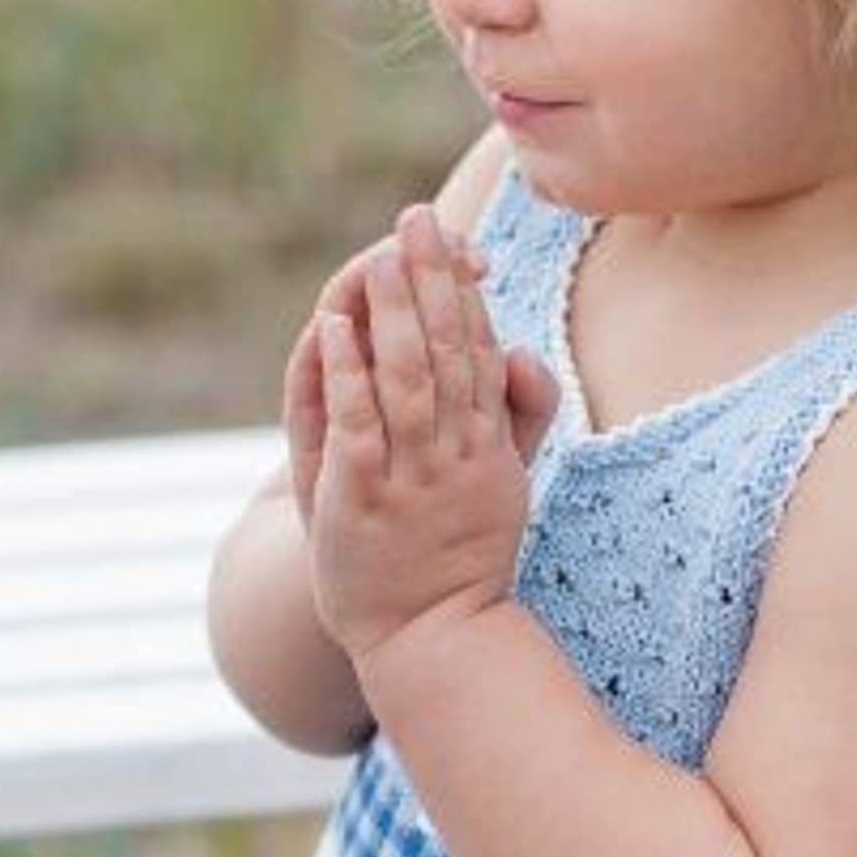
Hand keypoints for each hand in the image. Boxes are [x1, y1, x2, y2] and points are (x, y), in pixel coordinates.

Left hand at [305, 207, 557, 672]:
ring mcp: (411, 475)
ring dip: (393, 311)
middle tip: (417, 218)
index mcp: (490, 445)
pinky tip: (336, 326)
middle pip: (449, 350)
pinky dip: (348, 371)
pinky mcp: (364, 496)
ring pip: (408, 377)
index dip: (464, 293)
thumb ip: (517, 415)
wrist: (431, 638)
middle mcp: (456, 453)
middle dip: (432, 279)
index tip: (451, 242)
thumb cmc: (461, 556)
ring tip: (378, 256)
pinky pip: (359, 423)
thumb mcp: (506, 483)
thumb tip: (520, 351)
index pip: (481, 352)